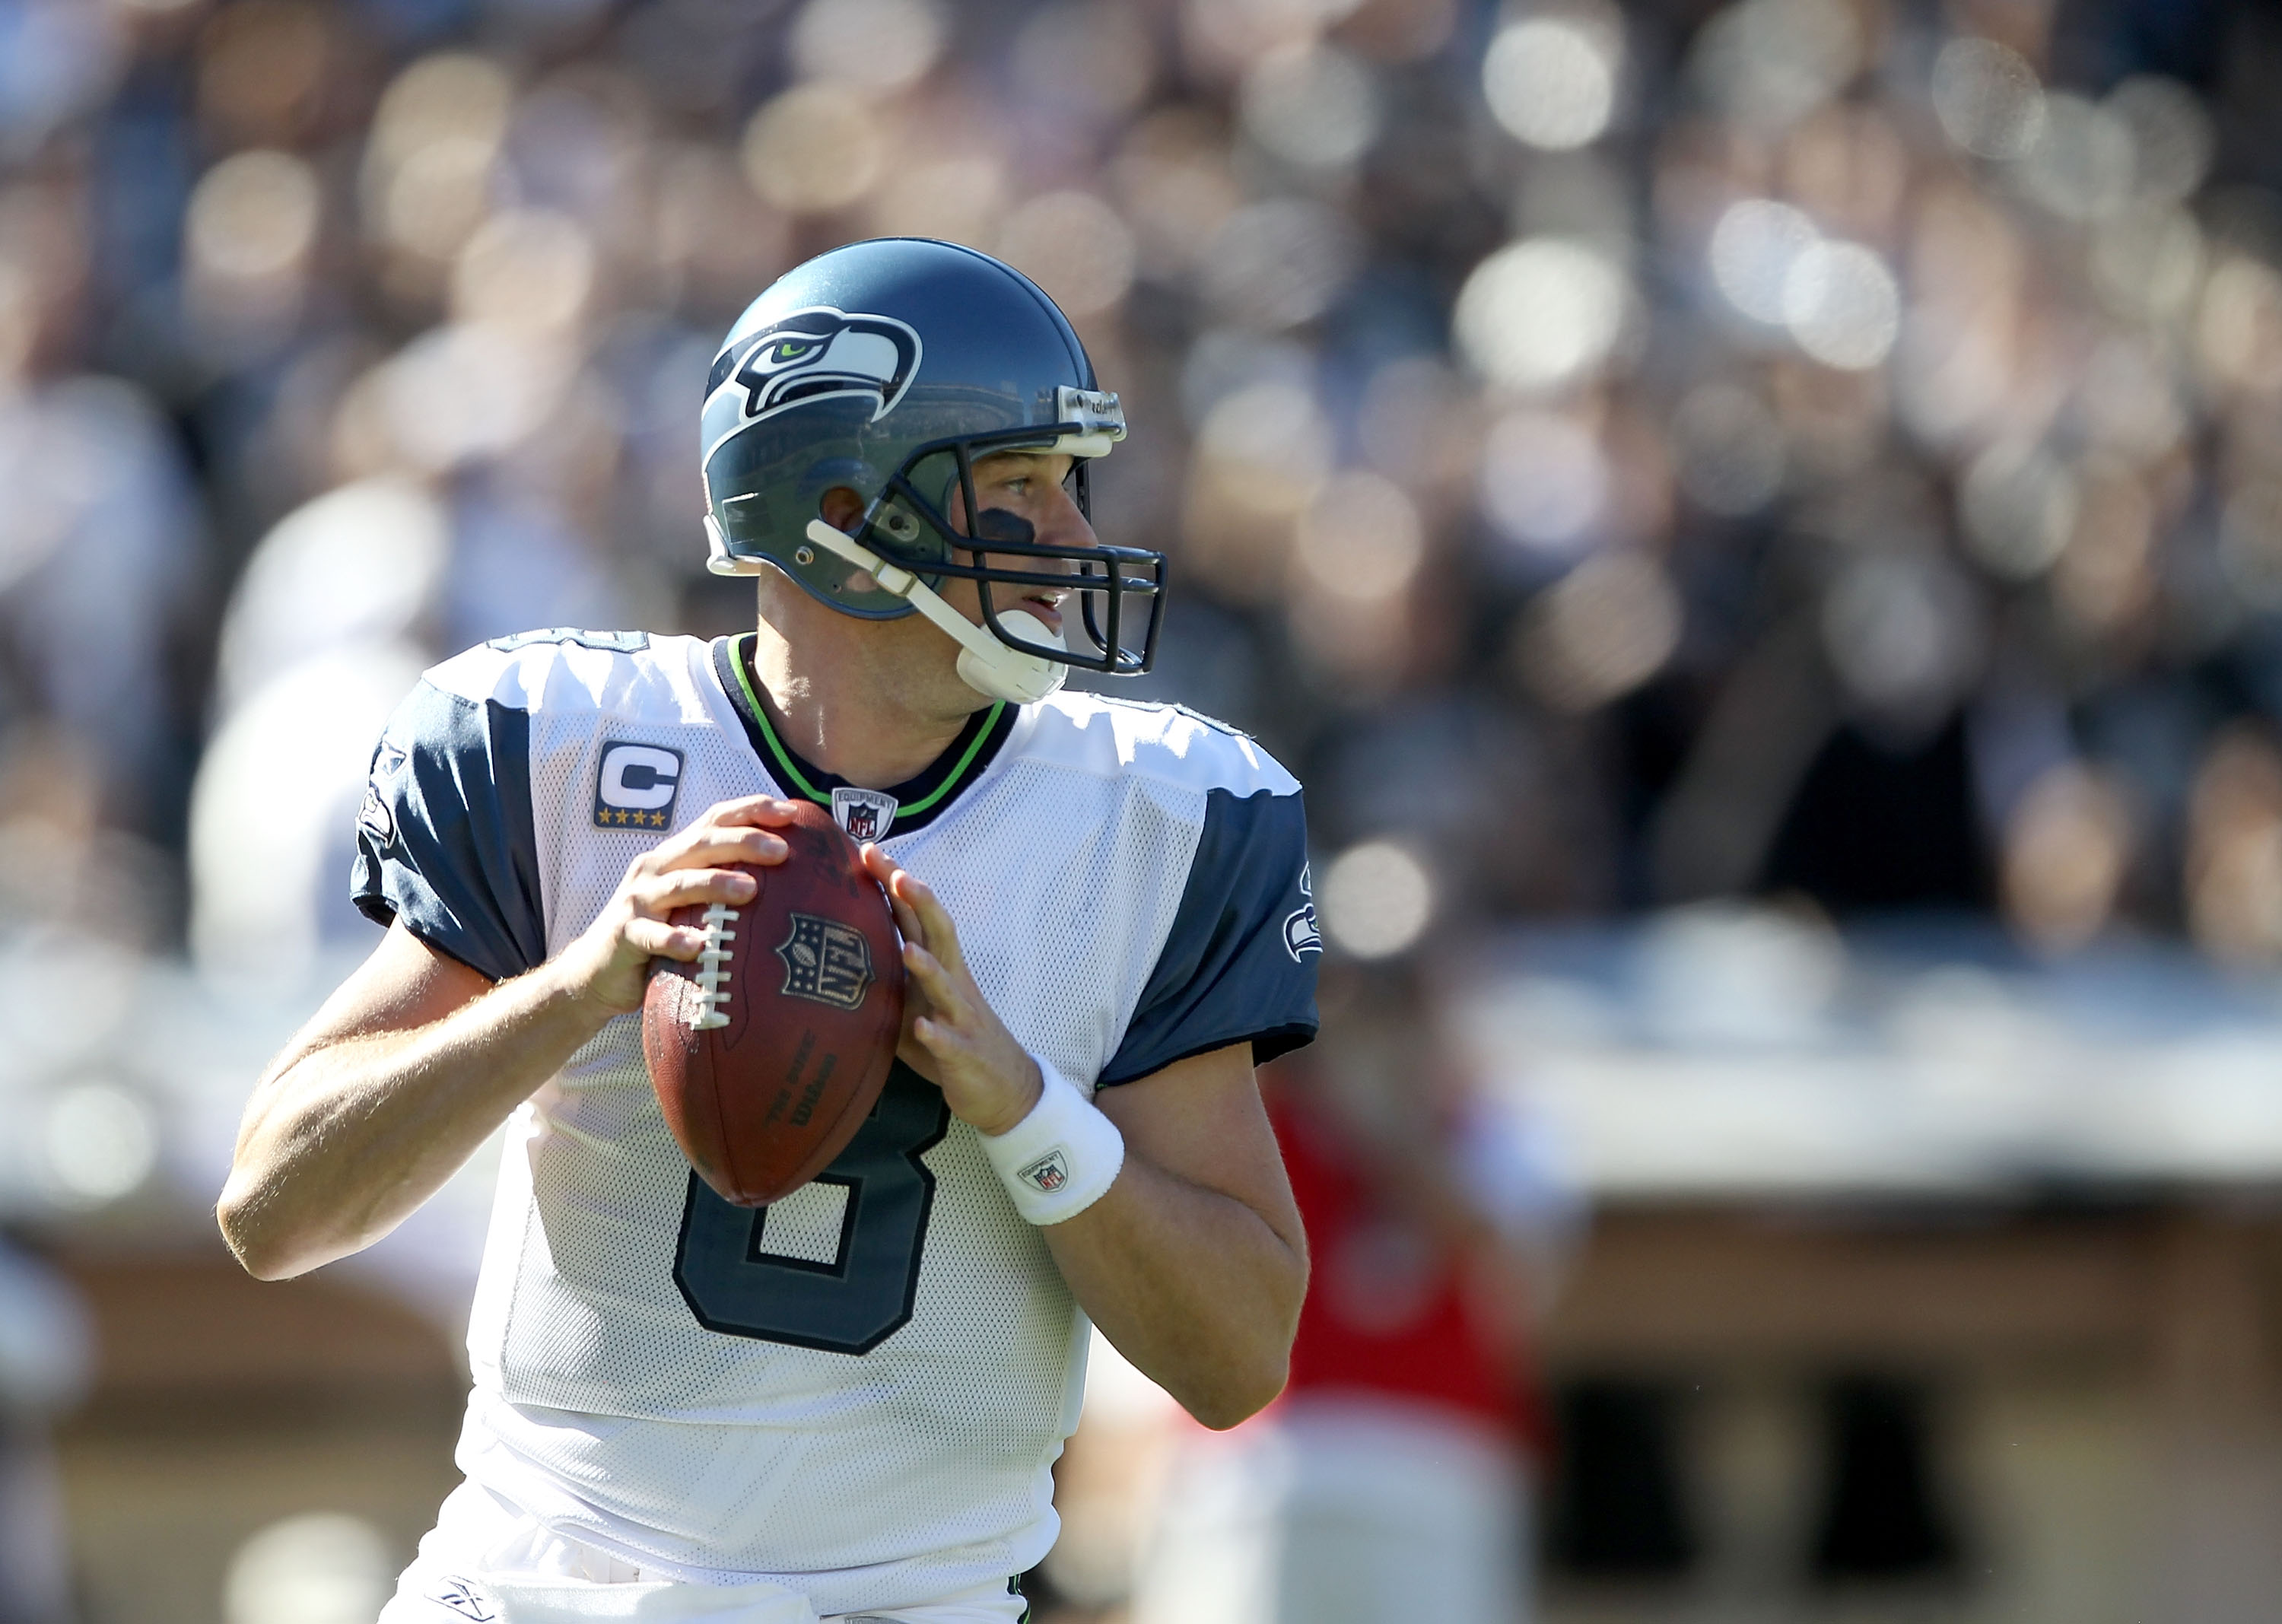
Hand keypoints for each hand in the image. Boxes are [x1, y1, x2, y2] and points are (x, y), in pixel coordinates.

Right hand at [555, 796, 796, 1014]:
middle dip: (742, 841)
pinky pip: (652, 937)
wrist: (596, 971)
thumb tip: (790, 884)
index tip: (790, 811)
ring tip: (751, 889)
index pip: (714, 820)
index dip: (750, 810)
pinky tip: (698, 946)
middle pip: (701, 844)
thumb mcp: (690, 904)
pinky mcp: (625, 934)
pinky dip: (675, 940)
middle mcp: (655, 869)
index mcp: (675, 856)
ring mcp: (638, 900)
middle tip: (781, 849)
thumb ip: (724, 887)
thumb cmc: (658, 934)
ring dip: (716, 883)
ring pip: (681, 884)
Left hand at [861, 844, 1042, 1136]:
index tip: (869, 851)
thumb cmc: (952, 1040)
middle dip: (919, 904)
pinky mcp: (965, 1053)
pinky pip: (951, 1042)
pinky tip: (925, 1028)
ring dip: (928, 967)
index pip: (916, 917)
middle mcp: (954, 983)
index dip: (896, 885)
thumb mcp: (916, 1005)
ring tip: (908, 949)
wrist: (1003, 1086)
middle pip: (938, 935)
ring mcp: (962, 1017)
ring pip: (947, 986)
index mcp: (939, 967)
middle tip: (896, 873)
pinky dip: (938, 1034)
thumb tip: (835, 958)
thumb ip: (886, 980)